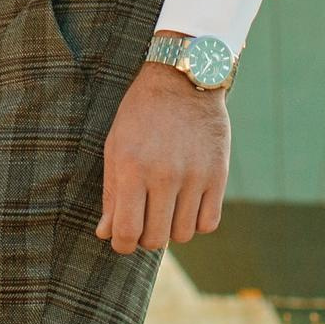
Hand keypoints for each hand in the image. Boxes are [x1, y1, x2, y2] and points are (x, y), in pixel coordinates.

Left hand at [95, 52, 228, 253]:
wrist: (182, 80)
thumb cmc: (141, 114)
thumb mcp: (116, 146)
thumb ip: (111, 192)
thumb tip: (105, 233)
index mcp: (132, 168)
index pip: (127, 231)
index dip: (122, 244)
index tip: (122, 239)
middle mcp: (164, 175)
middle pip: (156, 239)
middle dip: (145, 238)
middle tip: (144, 221)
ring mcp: (194, 176)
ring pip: (183, 235)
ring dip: (172, 229)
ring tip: (166, 208)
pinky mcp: (219, 175)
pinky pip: (208, 223)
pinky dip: (197, 221)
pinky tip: (187, 203)